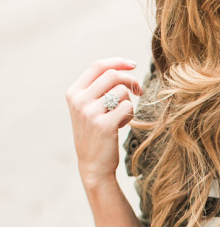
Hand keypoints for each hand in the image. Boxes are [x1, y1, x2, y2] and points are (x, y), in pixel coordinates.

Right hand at [66, 58, 141, 190]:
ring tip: (122, 116)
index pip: (98, 66)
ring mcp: (90, 112)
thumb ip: (98, 89)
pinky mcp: (104, 125)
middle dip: (130, 80)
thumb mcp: (88, 108)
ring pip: (121, 91)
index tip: (132, 65)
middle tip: (138, 90)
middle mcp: (79, 100)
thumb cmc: (95, 134)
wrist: (92, 165)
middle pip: (112, 75)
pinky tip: (123, 124)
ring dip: (129, 102)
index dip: (118, 62)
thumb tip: (123, 68)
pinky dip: (130, 114)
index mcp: (73, 92)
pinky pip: (127, 107)